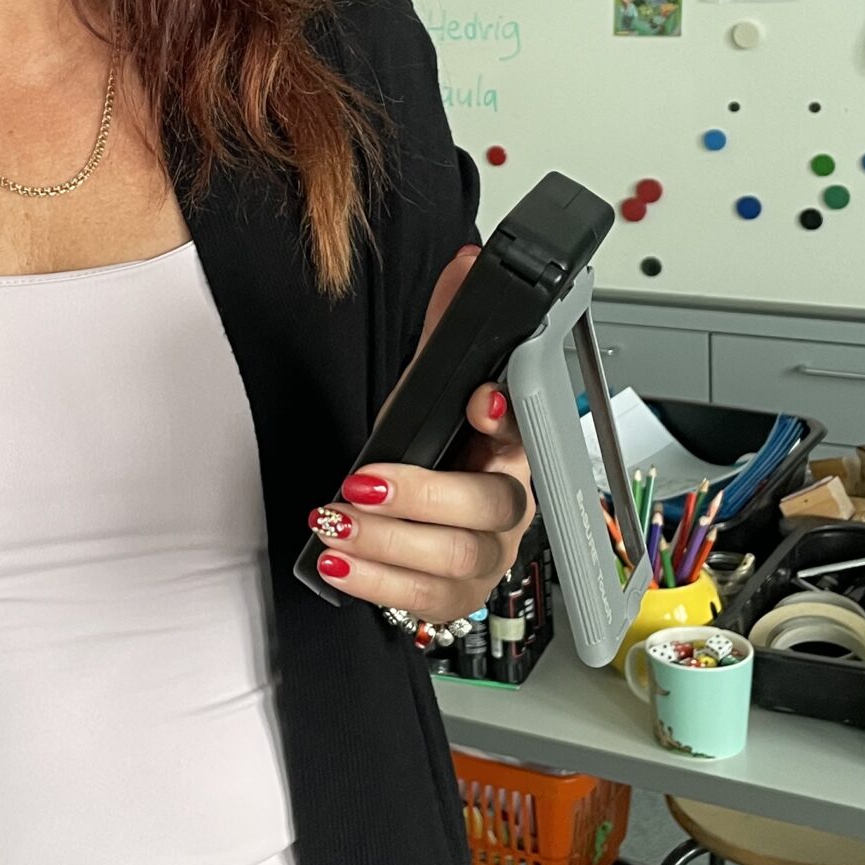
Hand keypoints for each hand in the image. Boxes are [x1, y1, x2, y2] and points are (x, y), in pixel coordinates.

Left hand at [307, 244, 535, 623]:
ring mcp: (487, 557)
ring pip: (455, 558)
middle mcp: (509, 507)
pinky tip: (339, 561)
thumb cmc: (430, 454)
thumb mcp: (427, 390)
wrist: (411, 520)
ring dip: (388, 541)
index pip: (528, 432)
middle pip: (488, 507)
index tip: (479, 400)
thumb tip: (467, 266)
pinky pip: (424, 598)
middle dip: (421, 495)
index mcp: (512, 451)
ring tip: (337, 521)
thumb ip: (444, 330)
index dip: (508, 418)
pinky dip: (376, 581)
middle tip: (363, 485)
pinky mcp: (455, 597)